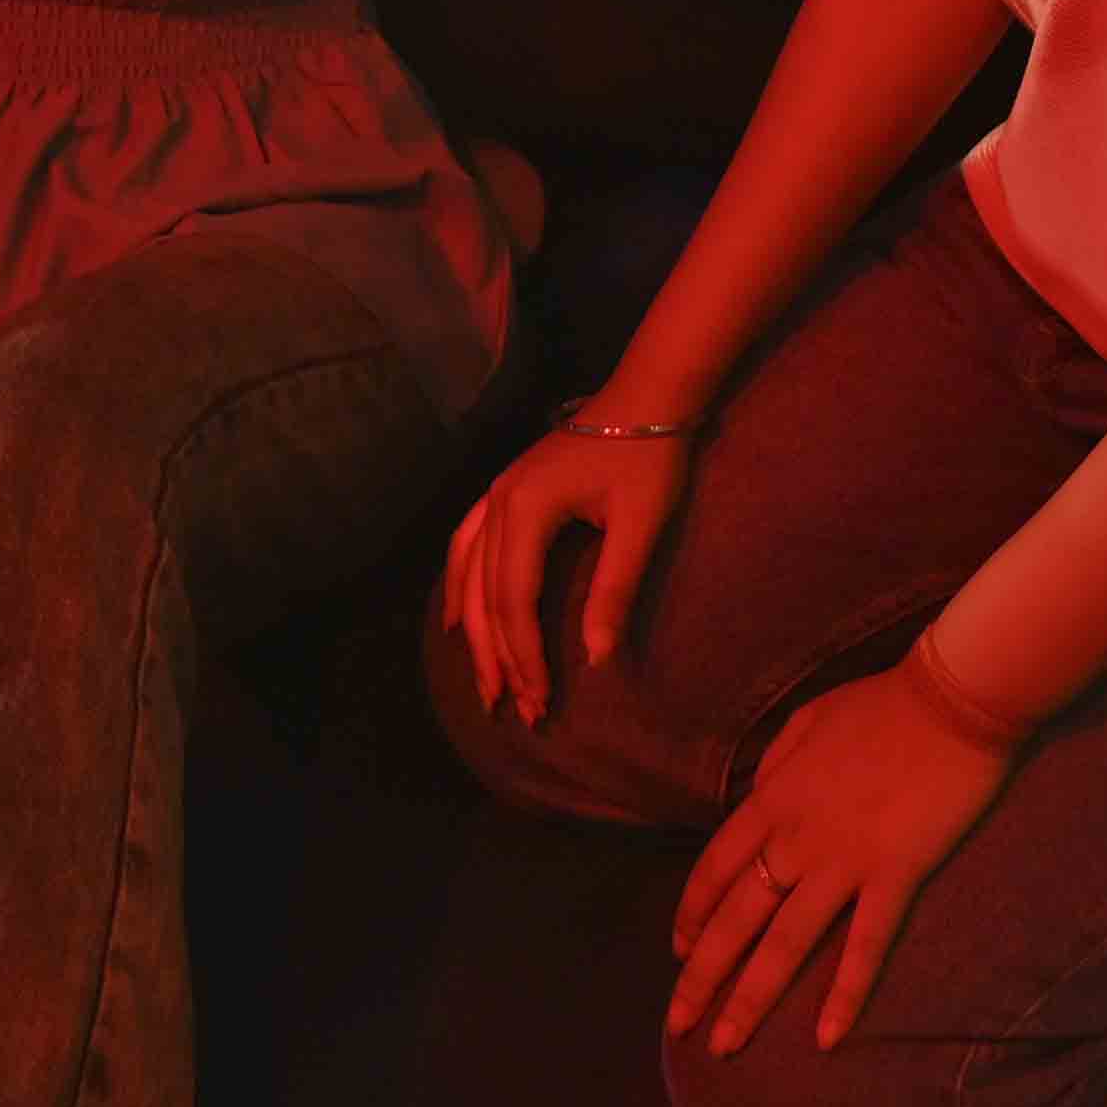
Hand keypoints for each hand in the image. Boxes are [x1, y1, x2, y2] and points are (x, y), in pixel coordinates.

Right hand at [442, 425, 701, 725]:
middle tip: (510, 711)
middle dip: (498, 657)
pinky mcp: (506, 492)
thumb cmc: (649, 458)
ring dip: (475, 632)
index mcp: (525, 511)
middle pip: (484, 595)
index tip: (540, 700)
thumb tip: (598, 660)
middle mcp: (498, 504)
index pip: (514, 601)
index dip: (525, 655)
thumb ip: (614, 591)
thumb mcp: (639, 525)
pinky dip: (458, 585)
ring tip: (483, 682)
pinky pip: (466, 546)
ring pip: (469, 575)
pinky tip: (456, 617)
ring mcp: (496, 495)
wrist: (648, 395)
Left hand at [670, 659, 1022, 1054]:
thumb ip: (775, 766)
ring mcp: (844, 862)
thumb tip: (757, 799)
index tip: (680, 953)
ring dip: (751, 998)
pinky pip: (864, 945)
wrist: (952, 701)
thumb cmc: (881, 706)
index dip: (692, 916)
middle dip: (702, 976)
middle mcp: (796, 838)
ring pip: (785, 943)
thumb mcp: (807, 722)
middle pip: (736, 918)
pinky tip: (826, 1038)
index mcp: (771, 798)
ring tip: (725, 1046)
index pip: (714, 870)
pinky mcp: (895, 876)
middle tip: (678, 1025)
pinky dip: (845, 993)